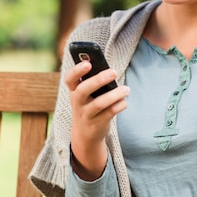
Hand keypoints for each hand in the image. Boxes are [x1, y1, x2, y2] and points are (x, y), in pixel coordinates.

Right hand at [66, 60, 128, 179]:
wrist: (85, 133)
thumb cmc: (89, 104)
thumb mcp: (86, 94)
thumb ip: (93, 81)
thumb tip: (110, 70)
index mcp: (73, 90)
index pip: (69, 79)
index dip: (77, 71)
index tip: (88, 63)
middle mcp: (77, 102)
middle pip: (83, 90)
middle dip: (98, 80)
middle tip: (113, 72)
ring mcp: (86, 115)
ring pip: (98, 104)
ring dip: (114, 95)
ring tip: (126, 89)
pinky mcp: (96, 124)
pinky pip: (108, 114)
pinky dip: (118, 106)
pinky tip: (124, 101)